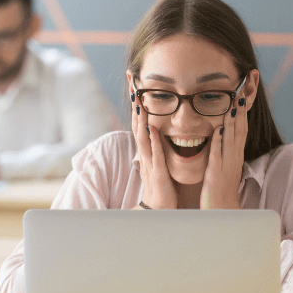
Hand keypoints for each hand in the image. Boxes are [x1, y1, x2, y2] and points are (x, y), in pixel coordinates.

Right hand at [132, 92, 176, 208]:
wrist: (159, 210)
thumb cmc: (160, 186)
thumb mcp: (156, 162)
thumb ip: (154, 146)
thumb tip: (151, 131)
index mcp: (146, 150)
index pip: (139, 122)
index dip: (137, 103)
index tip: (135, 84)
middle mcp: (145, 153)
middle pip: (136, 124)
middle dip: (135, 104)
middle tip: (132, 82)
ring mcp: (150, 162)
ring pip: (143, 136)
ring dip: (140, 119)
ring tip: (139, 101)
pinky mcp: (158, 173)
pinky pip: (155, 154)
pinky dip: (153, 141)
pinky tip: (152, 128)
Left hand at [200, 96, 246, 208]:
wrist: (221, 210)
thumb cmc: (221, 188)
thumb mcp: (226, 166)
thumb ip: (225, 151)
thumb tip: (223, 134)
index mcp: (236, 155)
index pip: (242, 128)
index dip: (243, 112)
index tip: (243, 95)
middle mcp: (234, 157)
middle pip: (240, 129)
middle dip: (241, 110)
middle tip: (243, 92)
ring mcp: (226, 164)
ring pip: (231, 138)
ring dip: (232, 121)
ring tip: (234, 104)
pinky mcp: (216, 172)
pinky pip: (218, 153)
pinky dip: (219, 140)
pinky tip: (219, 129)